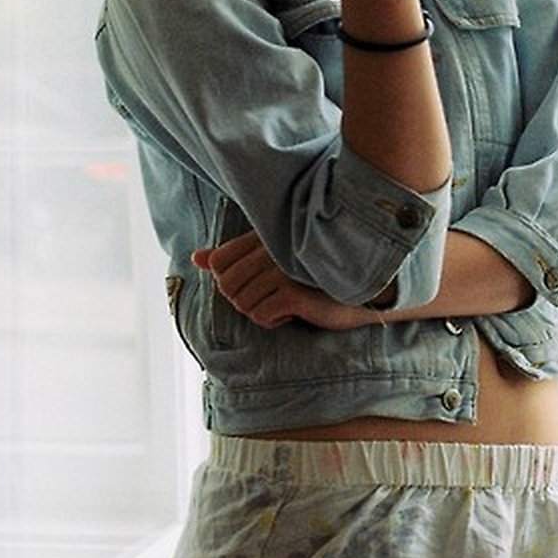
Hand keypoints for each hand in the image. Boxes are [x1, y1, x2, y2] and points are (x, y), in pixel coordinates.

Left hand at [192, 229, 375, 331]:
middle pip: (226, 286)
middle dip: (245, 299)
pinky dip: (275, 320)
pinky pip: (261, 316)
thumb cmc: (313, 276)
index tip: (257, 283)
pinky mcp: (293, 292)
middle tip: (273, 296)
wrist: (361, 289)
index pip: (219, 262)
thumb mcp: (271, 261)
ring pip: (242, 303)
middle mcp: (271, 249)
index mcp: (264, 237)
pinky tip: (297, 311)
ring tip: (287, 301)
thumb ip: (233, 257)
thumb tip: (196, 258)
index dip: (230, 281)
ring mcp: (282, 270)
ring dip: (262, 311)